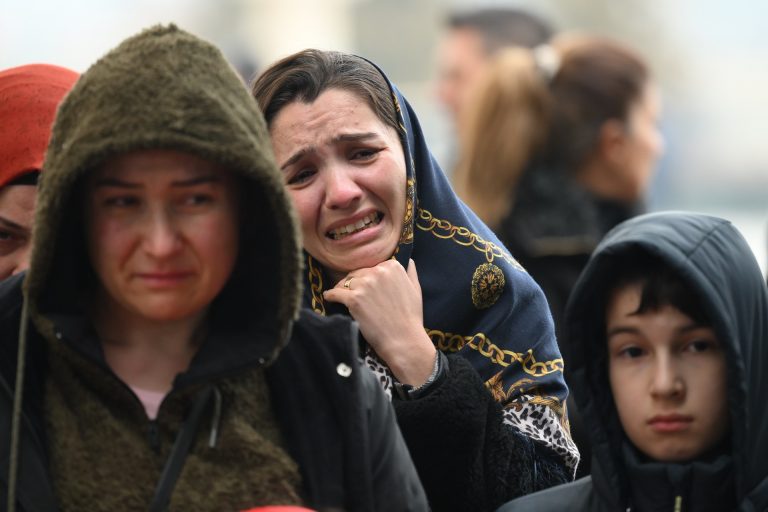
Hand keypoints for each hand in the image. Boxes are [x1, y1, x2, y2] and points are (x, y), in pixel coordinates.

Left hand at [324, 259, 436, 385]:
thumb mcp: (416, 290)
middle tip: (352, 295)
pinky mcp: (353, 299)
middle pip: (357, 274)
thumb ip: (410, 272)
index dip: (367, 278)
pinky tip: (329, 298)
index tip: (366, 287)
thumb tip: (408, 260)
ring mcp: (365, 285)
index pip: (372, 267)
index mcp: (392, 267)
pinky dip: (331, 295)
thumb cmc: (410, 317)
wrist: (403, 340)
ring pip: (345, 282)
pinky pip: (335, 293)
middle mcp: (378, 272)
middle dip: (354, 283)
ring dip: (342, 289)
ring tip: (340, 298)